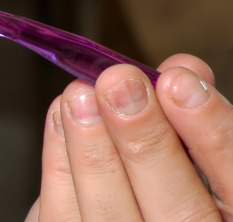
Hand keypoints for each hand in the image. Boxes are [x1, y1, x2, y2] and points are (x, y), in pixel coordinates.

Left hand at [26, 54, 232, 220]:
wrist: (129, 211)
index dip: (213, 136)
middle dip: (144, 141)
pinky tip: (61, 115)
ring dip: (93, 150)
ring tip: (80, 95)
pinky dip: (60, 161)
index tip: (180, 82)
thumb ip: (191, 120)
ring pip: (112, 217)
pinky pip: (64, 215)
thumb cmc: (169, 180)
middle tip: (119, 82)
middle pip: (179, 213)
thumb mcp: (197, 155)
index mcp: (231, 221)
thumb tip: (177, 70)